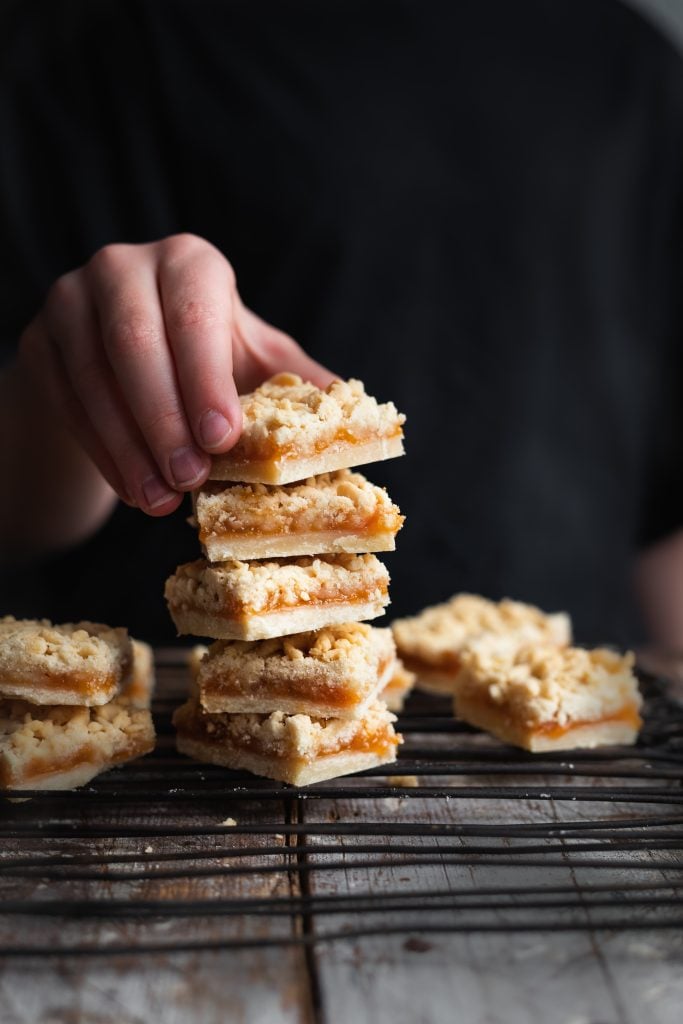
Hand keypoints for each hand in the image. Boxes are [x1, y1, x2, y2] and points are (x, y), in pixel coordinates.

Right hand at [18, 234, 334, 514]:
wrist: (129, 363)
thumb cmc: (207, 359)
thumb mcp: (254, 359)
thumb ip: (298, 382)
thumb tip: (360, 420)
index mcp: (190, 264)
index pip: (194, 313)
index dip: (205, 377)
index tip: (223, 437)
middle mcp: (123, 267)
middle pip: (135, 342)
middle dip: (164, 418)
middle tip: (190, 479)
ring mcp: (70, 301)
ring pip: (93, 377)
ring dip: (129, 446)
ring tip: (160, 501)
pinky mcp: (40, 343)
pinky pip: (66, 402)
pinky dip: (101, 452)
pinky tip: (132, 489)